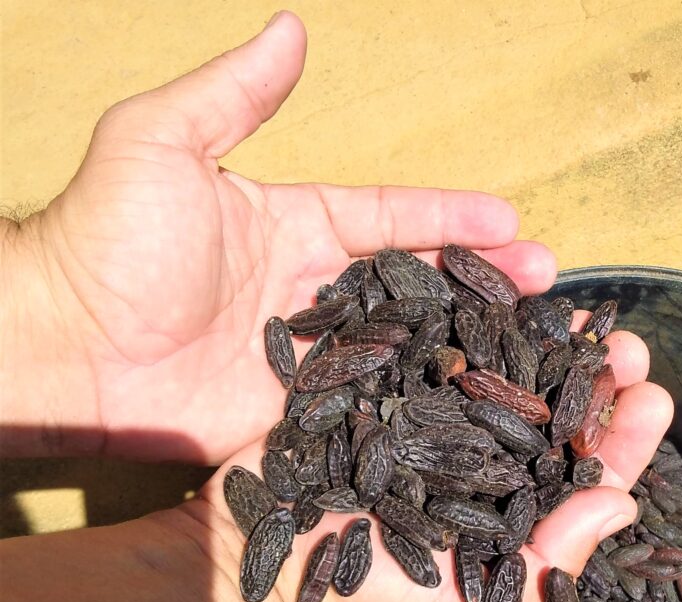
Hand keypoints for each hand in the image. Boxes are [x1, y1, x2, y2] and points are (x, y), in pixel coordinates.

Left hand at [8, 12, 553, 461]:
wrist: (67, 351)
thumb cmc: (108, 240)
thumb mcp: (162, 142)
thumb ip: (233, 93)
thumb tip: (290, 29)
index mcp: (296, 225)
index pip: (391, 217)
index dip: (450, 217)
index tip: (509, 220)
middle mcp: (313, 291)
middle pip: (415, 284)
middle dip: (482, 280)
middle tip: (545, 284)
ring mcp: (311, 357)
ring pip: (406, 348)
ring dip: (467, 343)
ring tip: (532, 343)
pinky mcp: (300, 414)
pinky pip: (371, 407)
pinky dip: (421, 407)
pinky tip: (473, 409)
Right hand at [197, 314, 673, 601]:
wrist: (254, 575)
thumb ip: (548, 563)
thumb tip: (621, 504)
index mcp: (509, 522)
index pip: (580, 480)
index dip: (620, 440)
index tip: (653, 399)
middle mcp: (479, 469)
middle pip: (549, 418)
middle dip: (591, 382)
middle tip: (626, 346)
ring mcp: (432, 426)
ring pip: (502, 376)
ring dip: (542, 343)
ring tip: (576, 310)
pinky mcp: (383, 392)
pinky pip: (434, 348)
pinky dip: (467, 321)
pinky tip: (497, 293)